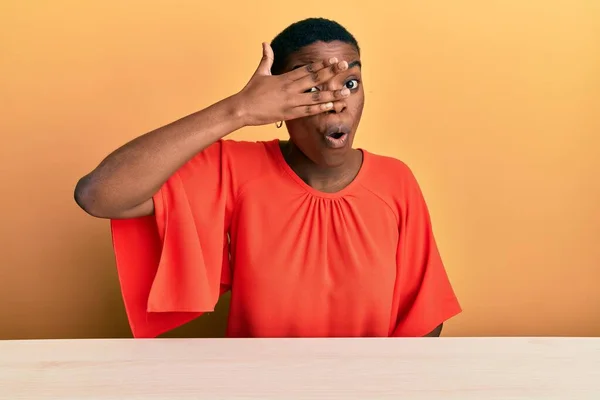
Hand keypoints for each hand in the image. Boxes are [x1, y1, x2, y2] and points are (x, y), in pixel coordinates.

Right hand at [235, 42, 350, 126]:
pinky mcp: (290, 114)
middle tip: (346, 67)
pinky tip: (331, 105)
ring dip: (332, 94)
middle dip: (332, 73)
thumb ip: (266, 58)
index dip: (322, 64)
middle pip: (315, 79)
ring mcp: (291, 102)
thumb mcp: (260, 73)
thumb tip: (265, 44)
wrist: (242, 109)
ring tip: (346, 92)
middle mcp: (290, 89)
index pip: (307, 69)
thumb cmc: (250, 91)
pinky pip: (308, 110)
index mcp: (285, 78)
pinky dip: (320, 108)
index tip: (334, 60)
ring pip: (316, 96)